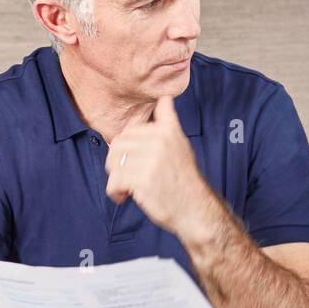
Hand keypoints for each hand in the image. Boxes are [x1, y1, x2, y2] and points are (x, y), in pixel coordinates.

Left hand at [105, 94, 213, 236]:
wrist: (195, 209)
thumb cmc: (184, 179)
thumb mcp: (180, 143)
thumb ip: (168, 122)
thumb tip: (164, 98)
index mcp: (166, 130)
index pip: (129, 132)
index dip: (127, 149)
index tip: (137, 163)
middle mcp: (159, 141)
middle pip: (117, 146)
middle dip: (117, 163)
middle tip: (129, 177)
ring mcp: (151, 160)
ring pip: (113, 164)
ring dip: (116, 179)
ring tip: (127, 188)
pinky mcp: (142, 180)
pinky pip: (114, 182)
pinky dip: (115, 192)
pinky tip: (125, 197)